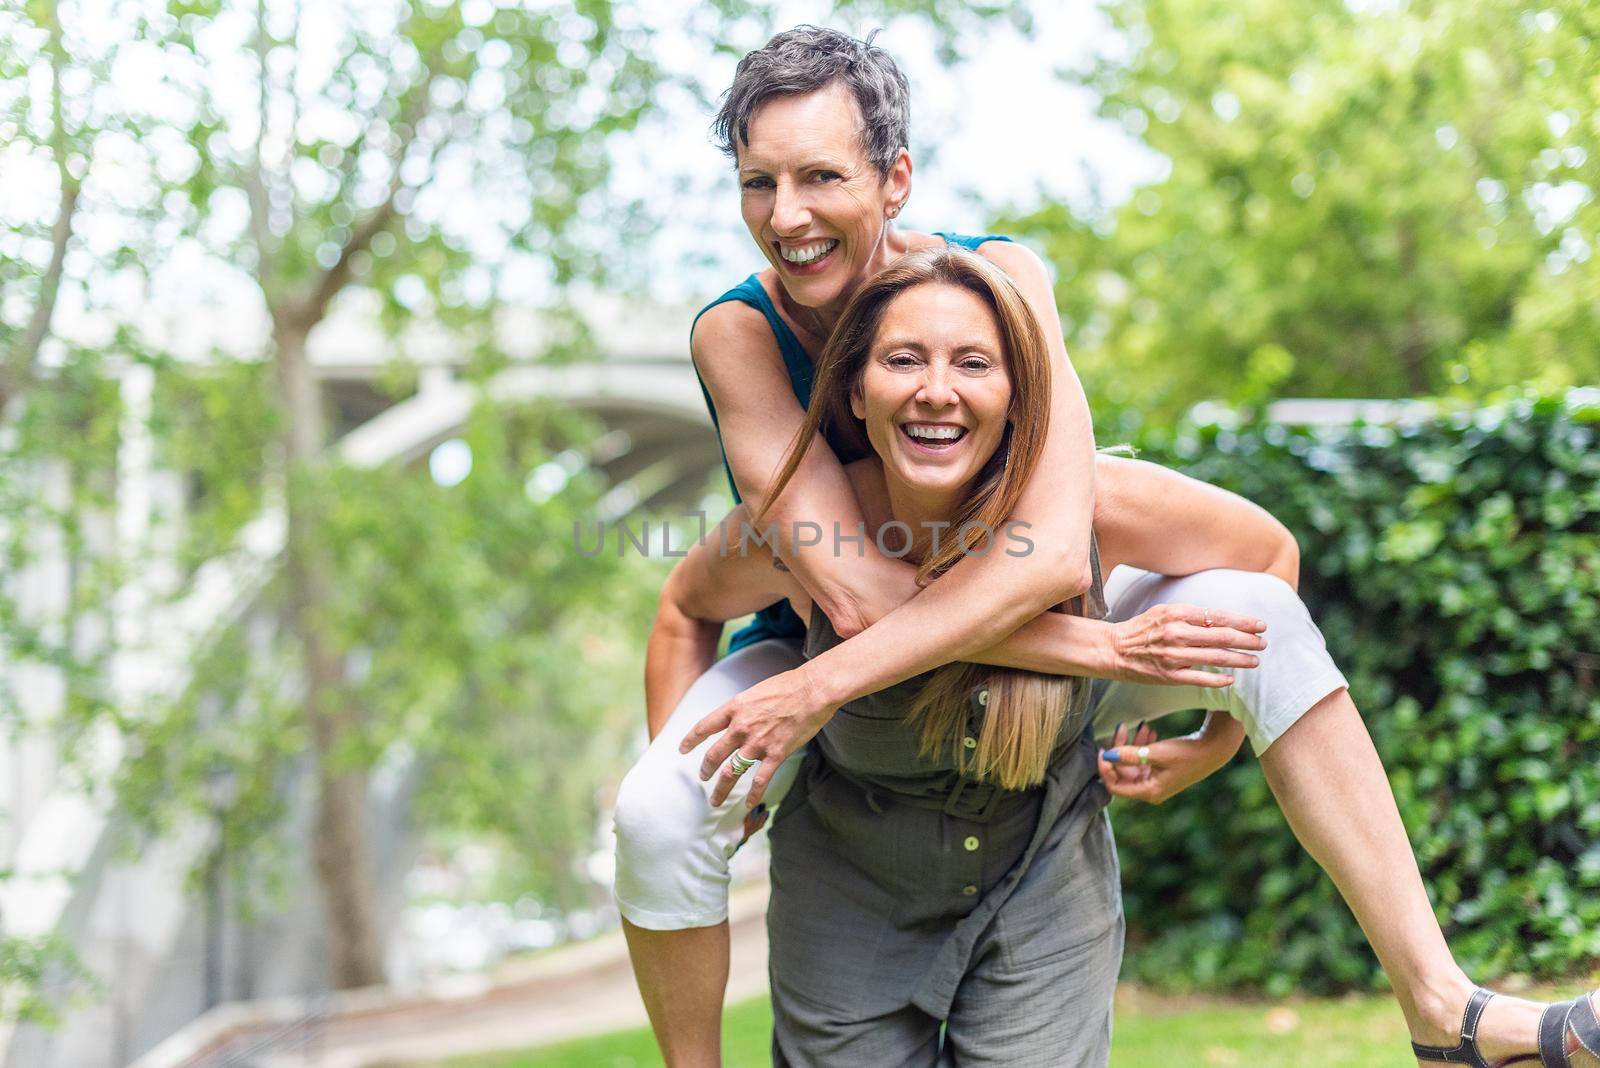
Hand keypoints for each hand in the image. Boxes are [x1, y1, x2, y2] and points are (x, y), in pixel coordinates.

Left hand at [677, 664, 836, 808]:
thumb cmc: (787, 686)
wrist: (812, 690)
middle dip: (705, 769)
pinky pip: (760, 780)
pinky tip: (749, 803)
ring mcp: (757, 743)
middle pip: (714, 755)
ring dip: (721, 789)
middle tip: (702, 777)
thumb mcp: (755, 692)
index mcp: (734, 708)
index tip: (682, 748)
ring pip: (732, 772)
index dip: (690, 739)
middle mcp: (741, 727)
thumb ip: (743, 707)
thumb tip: (737, 717)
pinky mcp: (776, 754)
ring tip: (715, 799)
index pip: (704, 727)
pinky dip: (753, 794)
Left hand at [1095, 714, 1245, 804]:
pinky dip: (1142, 745)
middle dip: (1120, 749)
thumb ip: (1129, 755)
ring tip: (1143, 726)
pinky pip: (1143, 759)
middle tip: (1123, 727)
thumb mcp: (1156, 753)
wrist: (1214, 748)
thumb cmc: (1187, 753)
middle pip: (1122, 772)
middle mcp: (1150, 790)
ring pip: (1132, 763)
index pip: (1115, 786)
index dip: (1105, 768)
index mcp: (1148, 792)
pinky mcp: (1160, 771)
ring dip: (1132, 744)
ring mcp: (1155, 780)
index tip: (1103, 748)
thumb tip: (1107, 755)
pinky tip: (1150, 731)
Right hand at [1109, 603, 1265, 687]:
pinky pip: (1200, 679)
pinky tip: (1231, 679)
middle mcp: (1177, 633)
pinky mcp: (1169, 675)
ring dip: (1240, 660)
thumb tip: (1221, 619)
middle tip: (1263, 643)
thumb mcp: (1164, 612)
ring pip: (1216, 658)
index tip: (1260, 625)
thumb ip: (1191, 615)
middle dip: (1247, 640)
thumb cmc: (1142, 629)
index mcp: (1177, 614)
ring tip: (1254, 661)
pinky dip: (1218, 679)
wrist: (1113, 649)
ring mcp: (1174, 655)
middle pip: (1222, 637)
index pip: (1218, 617)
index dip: (1243, 622)